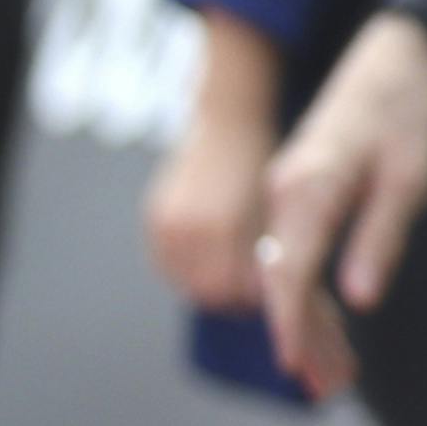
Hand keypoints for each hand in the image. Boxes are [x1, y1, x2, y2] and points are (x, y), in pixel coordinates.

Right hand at [140, 112, 271, 311]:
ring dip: (206, 289)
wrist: (227, 124)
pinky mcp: (154, 219)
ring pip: (184, 283)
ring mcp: (168, 224)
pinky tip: (203, 266)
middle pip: (208, 293)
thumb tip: (262, 294)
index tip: (268, 298)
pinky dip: (183, 273)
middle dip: (230, 299)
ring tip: (228, 281)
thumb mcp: (272, 211)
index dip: (254, 301)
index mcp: (226, 227)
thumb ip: (263, 255)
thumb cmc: (262, 166)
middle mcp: (191, 228)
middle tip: (250, 296)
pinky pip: (164, 265)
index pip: (236, 290)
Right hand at [259, 16, 426, 397]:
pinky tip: (329, 327)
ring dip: (308, 322)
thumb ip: (380, 239)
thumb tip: (359, 300)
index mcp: (309, 188)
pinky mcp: (297, 196)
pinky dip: (308, 294)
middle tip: (327, 388)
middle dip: (301, 336)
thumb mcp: (409, 181)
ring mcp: (285, 194)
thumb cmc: (407, 119)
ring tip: (333, 374)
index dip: (289, 322)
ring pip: (285, 271)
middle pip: (281, 279)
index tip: (292, 365)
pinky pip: (292, 253)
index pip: (287, 269)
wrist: (395, 63)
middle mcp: (284, 192)